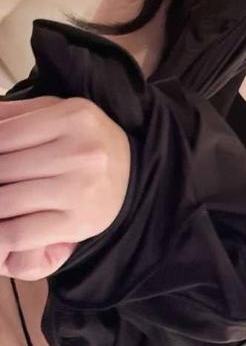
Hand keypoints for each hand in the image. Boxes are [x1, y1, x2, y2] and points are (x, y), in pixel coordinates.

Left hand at [0, 95, 130, 280]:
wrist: (132, 174)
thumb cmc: (85, 141)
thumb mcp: (58, 112)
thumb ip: (16, 113)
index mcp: (74, 116)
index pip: (4, 135)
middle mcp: (80, 151)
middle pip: (3, 168)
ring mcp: (80, 188)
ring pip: (5, 201)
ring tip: (0, 198)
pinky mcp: (77, 222)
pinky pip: (17, 233)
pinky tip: (0, 224)